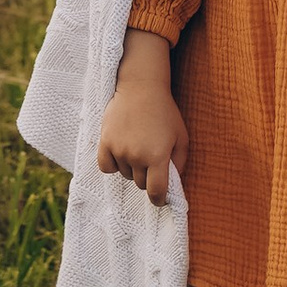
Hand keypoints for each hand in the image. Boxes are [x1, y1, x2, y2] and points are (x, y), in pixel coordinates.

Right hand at [97, 38, 188, 204]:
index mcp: (158, 157)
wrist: (141, 87)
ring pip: (125, 175)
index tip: (160, 198)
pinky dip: (113, 165)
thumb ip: (179, 163)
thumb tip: (173, 182)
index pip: (156, 192)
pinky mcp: (105, 142)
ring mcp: (119, 150)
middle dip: (147, 177)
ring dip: (132, 168)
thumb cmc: (165, 112)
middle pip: (140, 184)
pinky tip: (121, 154)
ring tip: (138, 148)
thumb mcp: (181, 137)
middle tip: (151, 161)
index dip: (159, 199)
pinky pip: (106, 167)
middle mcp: (137, 156)